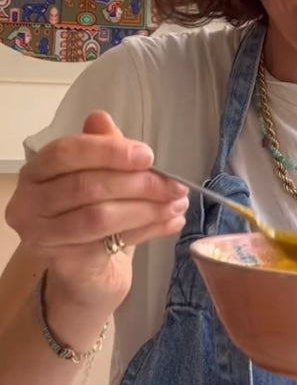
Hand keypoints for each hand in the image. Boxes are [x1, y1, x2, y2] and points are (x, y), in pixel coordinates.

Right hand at [5, 111, 188, 309]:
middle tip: (176, 185)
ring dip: (148, 209)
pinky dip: (149, 230)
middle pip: (88, 187)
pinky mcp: (64, 262)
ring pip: (100, 217)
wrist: (86, 265)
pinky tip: (172, 222)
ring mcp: (43, 236)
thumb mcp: (100, 174)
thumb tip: (101, 119)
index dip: (110, 152)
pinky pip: (113, 242)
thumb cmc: (92, 209)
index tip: (149, 156)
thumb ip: (103, 148)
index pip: (68, 153)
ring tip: (178, 204)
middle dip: (140, 184)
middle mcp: (30, 203)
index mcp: (37, 171)